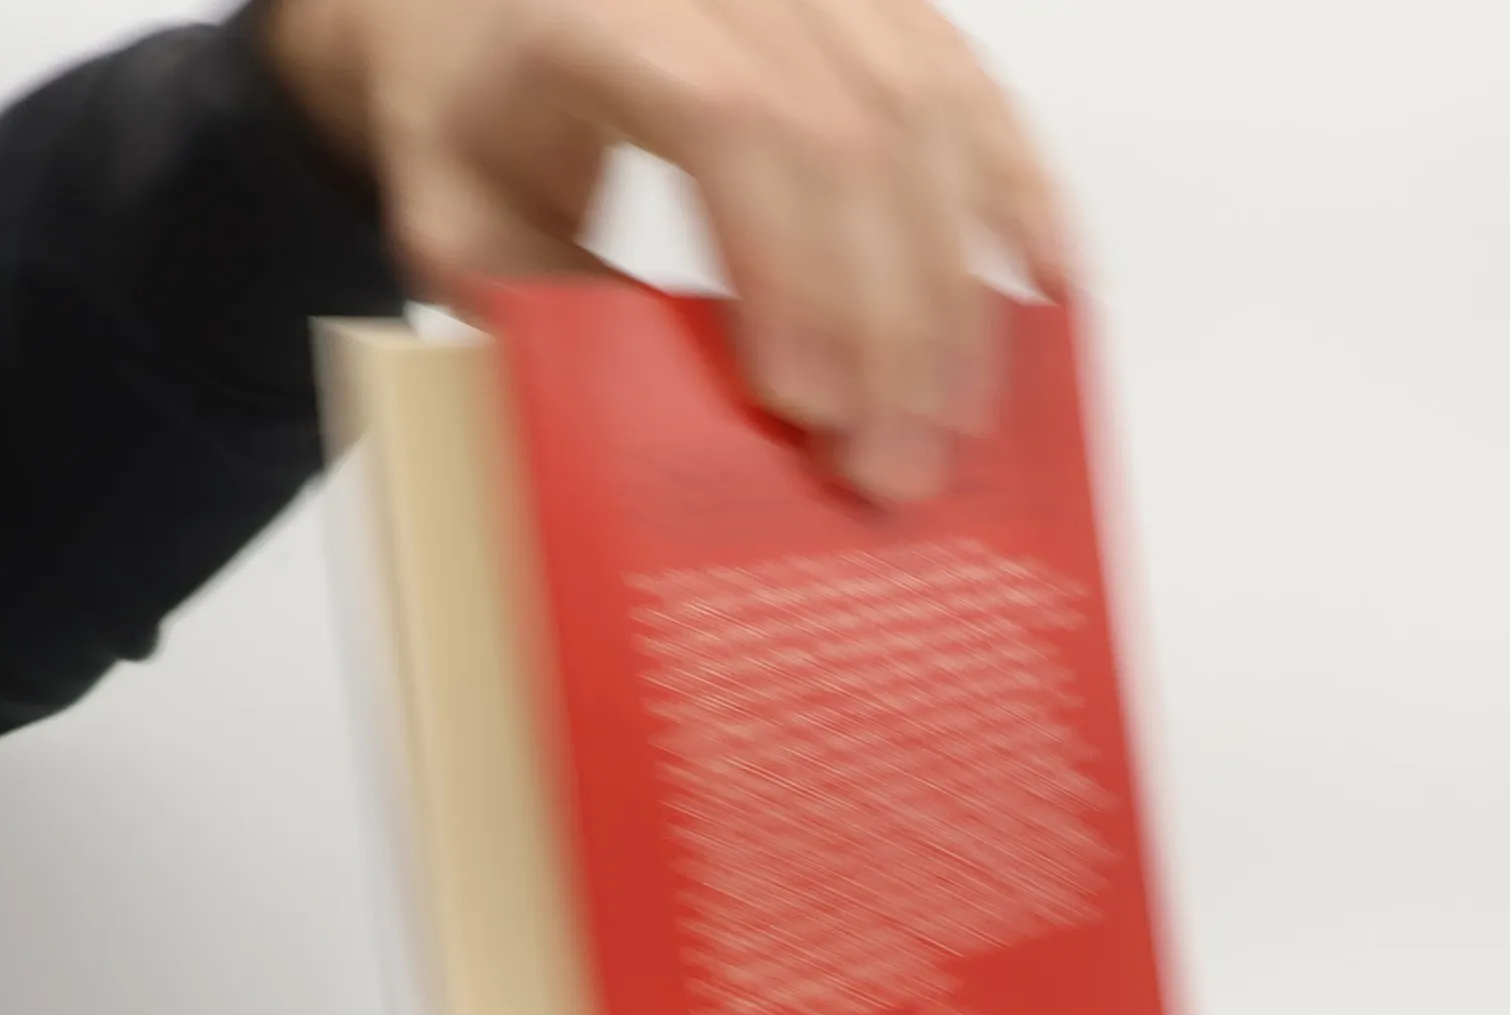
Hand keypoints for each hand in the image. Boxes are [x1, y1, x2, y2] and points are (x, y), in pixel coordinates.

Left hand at [261, 0, 1068, 500]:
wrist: (487, 17)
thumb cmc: (473, 120)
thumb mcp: (457, 226)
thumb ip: (535, 315)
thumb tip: (651, 446)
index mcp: (610, 11)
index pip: (732, 117)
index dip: (788, 265)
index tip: (804, 406)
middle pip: (853, 138)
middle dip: (884, 329)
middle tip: (889, 472)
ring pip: (931, 125)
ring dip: (955, 299)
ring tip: (953, 433)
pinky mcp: (881, 13)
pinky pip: (976, 96)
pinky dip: (1023, 198)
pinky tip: (1052, 291)